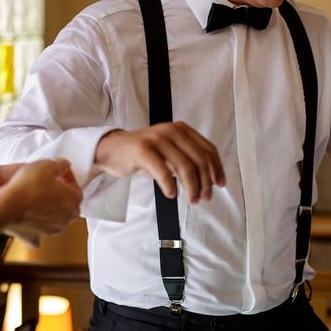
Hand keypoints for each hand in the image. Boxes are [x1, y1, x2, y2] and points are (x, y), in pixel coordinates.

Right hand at [2, 159, 82, 234]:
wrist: (6, 205)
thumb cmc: (28, 185)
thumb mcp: (47, 165)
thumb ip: (60, 165)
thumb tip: (64, 165)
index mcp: (73, 201)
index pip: (77, 189)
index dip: (68, 178)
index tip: (59, 173)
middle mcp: (65, 218)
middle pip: (71, 208)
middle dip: (64, 197)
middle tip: (53, 187)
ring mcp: (50, 229)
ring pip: (57, 222)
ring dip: (53, 213)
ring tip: (43, 202)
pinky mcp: (34, 236)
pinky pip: (38, 237)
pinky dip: (36, 232)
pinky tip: (32, 226)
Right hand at [94, 122, 225, 203]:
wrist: (111, 149)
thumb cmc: (142, 154)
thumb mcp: (169, 154)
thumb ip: (187, 161)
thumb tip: (208, 181)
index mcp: (182, 130)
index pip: (208, 149)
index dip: (217, 168)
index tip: (220, 184)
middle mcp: (172, 131)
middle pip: (199, 159)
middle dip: (205, 182)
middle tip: (204, 198)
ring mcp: (157, 139)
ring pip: (185, 166)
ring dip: (192, 187)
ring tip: (191, 200)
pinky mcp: (142, 149)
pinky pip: (162, 171)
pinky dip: (169, 185)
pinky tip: (171, 194)